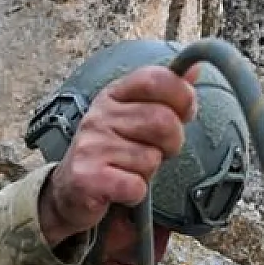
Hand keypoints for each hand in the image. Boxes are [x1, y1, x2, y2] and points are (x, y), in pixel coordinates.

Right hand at [38, 64, 200, 244]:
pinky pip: (136, 187)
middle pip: (162, 120)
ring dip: (148, 173)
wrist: (69, 193)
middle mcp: (99, 116)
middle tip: (158, 153)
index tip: (184, 114)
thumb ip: (163, 95)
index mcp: (113, 95)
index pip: (155, 79)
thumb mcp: (131, 117)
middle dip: (172, 143)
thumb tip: (195, 69)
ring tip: (129, 172)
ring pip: (151, 159)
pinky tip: (121, 191)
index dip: (181, 97)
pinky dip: (135, 195)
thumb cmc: (110, 154)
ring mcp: (91, 146)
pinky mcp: (87, 178)